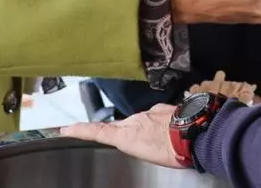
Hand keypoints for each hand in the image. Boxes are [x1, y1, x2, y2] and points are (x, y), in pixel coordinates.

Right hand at [62, 104, 180, 168]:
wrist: (194, 135)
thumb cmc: (171, 150)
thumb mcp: (145, 153)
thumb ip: (134, 143)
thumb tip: (135, 139)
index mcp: (127, 133)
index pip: (99, 131)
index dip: (81, 130)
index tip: (65, 129)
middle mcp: (136, 118)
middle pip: (125, 125)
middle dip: (129, 134)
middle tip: (141, 146)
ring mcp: (151, 111)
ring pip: (143, 120)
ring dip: (149, 130)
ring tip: (162, 144)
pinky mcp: (165, 107)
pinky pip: (159, 116)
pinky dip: (162, 124)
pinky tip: (172, 132)